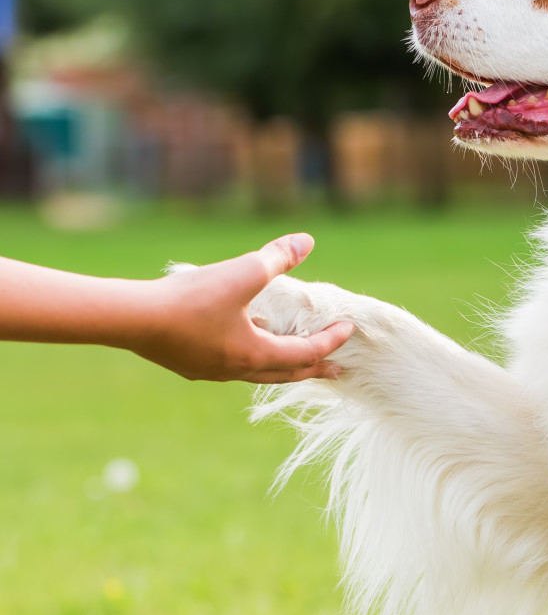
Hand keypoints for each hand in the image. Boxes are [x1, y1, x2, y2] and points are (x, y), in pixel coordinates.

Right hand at [131, 234, 353, 383]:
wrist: (132, 318)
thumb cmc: (191, 299)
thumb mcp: (243, 272)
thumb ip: (277, 258)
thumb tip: (307, 241)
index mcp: (255, 354)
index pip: (305, 353)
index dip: (330, 341)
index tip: (349, 330)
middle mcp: (236, 370)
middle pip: (285, 373)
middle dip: (313, 369)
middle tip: (336, 371)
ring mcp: (210, 371)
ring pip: (256, 371)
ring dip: (280, 363)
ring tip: (292, 353)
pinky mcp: (189, 364)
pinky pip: (231, 364)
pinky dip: (250, 354)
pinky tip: (244, 337)